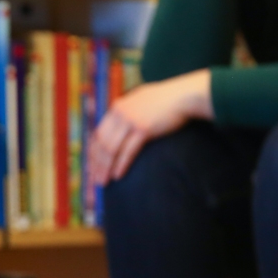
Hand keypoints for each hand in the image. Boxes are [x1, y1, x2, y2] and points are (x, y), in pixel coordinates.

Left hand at [89, 69, 211, 185]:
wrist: (185, 95)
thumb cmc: (165, 100)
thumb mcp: (139, 101)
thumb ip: (127, 112)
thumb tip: (118, 126)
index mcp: (117, 107)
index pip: (98, 134)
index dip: (93, 153)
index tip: (91, 167)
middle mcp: (120, 113)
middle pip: (102, 143)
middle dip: (97, 164)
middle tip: (95, 180)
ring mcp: (131, 120)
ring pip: (112, 148)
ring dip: (106, 167)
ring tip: (104, 182)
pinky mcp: (144, 128)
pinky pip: (128, 151)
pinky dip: (121, 164)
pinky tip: (118, 175)